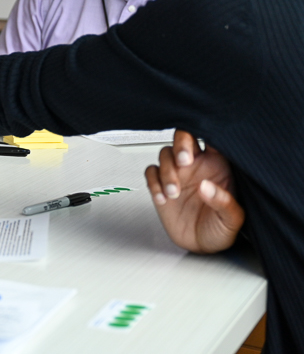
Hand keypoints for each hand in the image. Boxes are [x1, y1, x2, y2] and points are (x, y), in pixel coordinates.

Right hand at [145, 129, 243, 253]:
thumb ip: (224, 202)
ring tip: (173, 193)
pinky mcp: (161, 184)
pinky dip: (153, 183)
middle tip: (182, 163)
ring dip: (166, 172)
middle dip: (180, 146)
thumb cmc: (221, 229)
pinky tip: (162, 197)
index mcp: (218, 165)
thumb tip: (207, 187)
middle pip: (184, 138)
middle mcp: (197, 165)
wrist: (202, 247)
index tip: (197, 153)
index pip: (211, 137)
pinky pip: (151, 172)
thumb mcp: (232, 220)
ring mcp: (178, 173)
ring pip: (165, 154)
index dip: (202, 136)